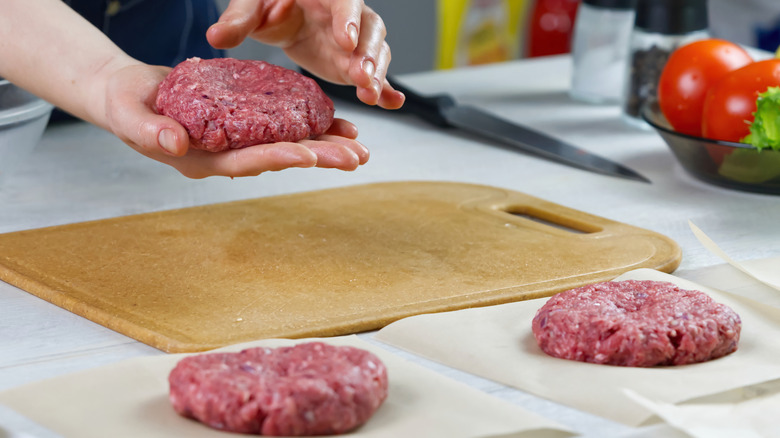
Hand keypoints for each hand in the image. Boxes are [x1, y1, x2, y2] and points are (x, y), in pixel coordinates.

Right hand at [100, 64, 368, 178]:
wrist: (128, 94)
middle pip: (277, 158)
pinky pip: (280, 126)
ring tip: (358, 147)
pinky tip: (335, 125)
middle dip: (318, 158)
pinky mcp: (243, 124)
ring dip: (323, 146)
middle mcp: (226, 155)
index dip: (277, 157)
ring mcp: (236, 142)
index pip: (245, 162)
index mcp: (201, 160)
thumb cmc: (124, 105)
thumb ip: (149, 132)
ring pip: (286, 145)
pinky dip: (308, 125)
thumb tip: (175, 145)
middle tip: (356, 158)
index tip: (308, 155)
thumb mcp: (128, 116)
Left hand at [207, 0, 404, 109]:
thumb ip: (238, 19)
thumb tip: (216, 37)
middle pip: (369, 29)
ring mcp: (355, 40)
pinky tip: (393, 102)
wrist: (276, 14)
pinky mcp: (354, 62)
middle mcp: (348, 14)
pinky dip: (387, 88)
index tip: (344, 39)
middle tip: (361, 75)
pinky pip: (376, 74)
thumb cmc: (267, 3)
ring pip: (376, 52)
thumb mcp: (251, 5)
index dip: (348, 18)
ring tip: (370, 94)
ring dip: (377, 74)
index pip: (345, 0)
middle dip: (367, 53)